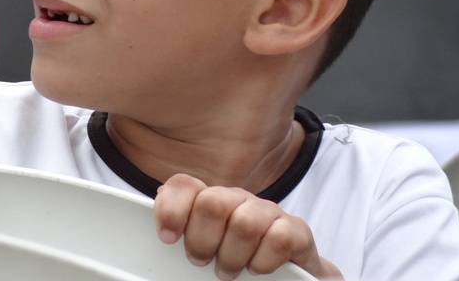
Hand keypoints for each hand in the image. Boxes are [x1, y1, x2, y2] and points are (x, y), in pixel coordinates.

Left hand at [154, 174, 341, 279]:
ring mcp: (267, 212)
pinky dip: (262, 262)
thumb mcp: (203, 251)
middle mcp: (237, 200)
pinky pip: (278, 239)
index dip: (171, 210)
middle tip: (201, 261)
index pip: (183, 186)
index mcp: (210, 200)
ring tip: (228, 272)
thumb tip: (162, 234)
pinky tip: (257, 270)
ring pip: (244, 223)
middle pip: (211, 203)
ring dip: (232, 256)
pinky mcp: (297, 231)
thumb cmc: (235, 264)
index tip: (167, 238)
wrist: (288, 277)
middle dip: (202, 240)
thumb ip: (182, 237)